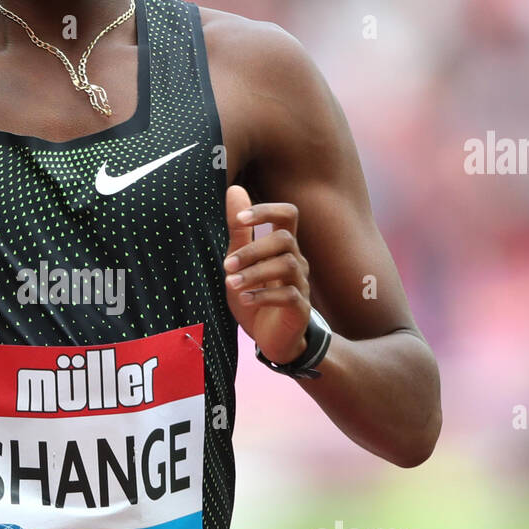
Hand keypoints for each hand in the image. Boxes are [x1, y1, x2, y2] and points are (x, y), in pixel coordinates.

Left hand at [223, 185, 311, 365]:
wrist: (272, 338)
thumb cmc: (256, 295)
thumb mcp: (240, 261)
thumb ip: (239, 230)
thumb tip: (234, 189)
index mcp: (283, 246)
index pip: (288, 214)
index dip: (266, 210)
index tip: (241, 219)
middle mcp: (297, 261)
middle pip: (285, 239)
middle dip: (253, 250)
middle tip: (227, 265)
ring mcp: (301, 285)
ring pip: (287, 266)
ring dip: (255, 272)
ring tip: (232, 284)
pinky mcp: (300, 309)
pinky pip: (289, 296)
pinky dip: (263, 296)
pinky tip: (245, 299)